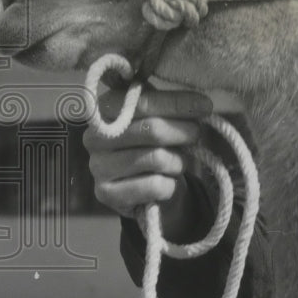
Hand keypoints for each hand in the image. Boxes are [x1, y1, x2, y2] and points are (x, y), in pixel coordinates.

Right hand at [83, 87, 212, 240]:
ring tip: (178, 161)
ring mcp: (97, 167)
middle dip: (184, 131)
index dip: (177, 103)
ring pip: (157, 158)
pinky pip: (154, 186)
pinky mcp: (106, 194)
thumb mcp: (159, 117)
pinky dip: (170, 185)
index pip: (143, 102)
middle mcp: (93, 136)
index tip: (204, 105)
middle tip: (196, 134)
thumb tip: (201, 103)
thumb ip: (170, 106)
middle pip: (152, 130)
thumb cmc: (154, 144)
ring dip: (178, 161)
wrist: (145, 188)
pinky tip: (167, 182)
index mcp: (104, 109)